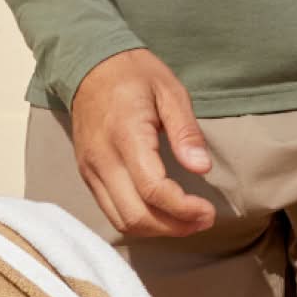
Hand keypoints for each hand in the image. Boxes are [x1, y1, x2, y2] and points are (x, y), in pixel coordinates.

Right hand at [70, 48, 218, 238]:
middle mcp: (103, 159)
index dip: (183, 209)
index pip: (153, 189)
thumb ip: (186, 132)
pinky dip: (139, 221)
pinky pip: (111, 211)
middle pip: (136, 215)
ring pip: (121, 221)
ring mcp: (91, 170)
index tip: (208, 211)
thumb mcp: (170, 91)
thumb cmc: (134, 74)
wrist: (89, 65)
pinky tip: (162, 214)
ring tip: (187, 222)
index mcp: (126, 135)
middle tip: (203, 220)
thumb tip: (202, 168)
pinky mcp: (87, 175)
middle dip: (174, 227)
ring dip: (157, 230)